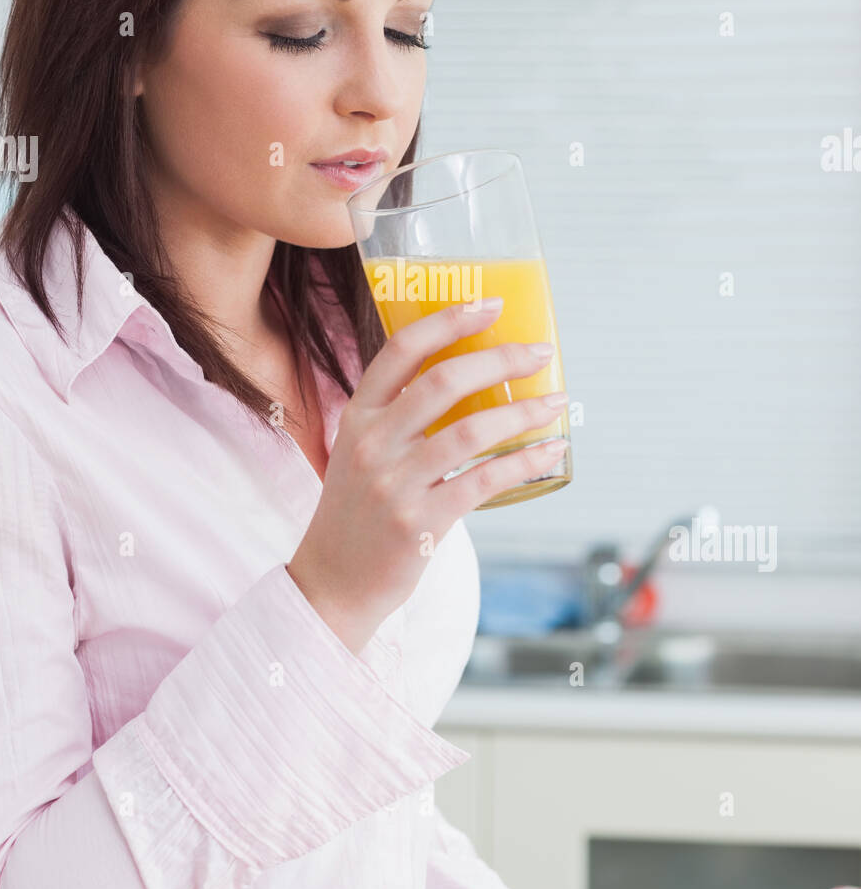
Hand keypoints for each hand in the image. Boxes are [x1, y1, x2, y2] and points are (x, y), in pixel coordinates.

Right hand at [286, 299, 566, 651]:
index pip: (402, 350)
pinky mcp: (420, 523)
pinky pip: (484, 481)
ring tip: (556, 403)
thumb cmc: (359, 512)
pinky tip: (550, 451)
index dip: (449, 321)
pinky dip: (524, 461)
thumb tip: (473, 379)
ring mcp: (394, 483)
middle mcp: (372, 443)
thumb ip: (399, 417)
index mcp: (358, 415)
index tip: (491, 305)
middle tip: (539, 352)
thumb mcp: (361, 451)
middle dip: (500, 359)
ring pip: (471, 430)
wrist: (332, 583)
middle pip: (444, 381)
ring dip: (524, 412)